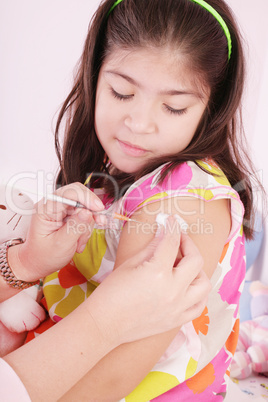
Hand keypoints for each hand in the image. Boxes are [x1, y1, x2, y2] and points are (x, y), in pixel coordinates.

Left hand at [8, 183, 104, 281]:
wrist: (37, 264)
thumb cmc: (43, 256)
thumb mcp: (61, 244)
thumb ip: (75, 227)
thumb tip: (87, 212)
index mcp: (46, 209)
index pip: (69, 192)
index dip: (87, 197)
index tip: (98, 208)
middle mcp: (53, 206)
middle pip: (80, 197)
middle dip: (90, 212)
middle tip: (100, 223)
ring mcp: (60, 210)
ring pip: (84, 208)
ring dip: (86, 226)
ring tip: (79, 242)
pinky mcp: (67, 216)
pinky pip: (83, 217)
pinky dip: (85, 229)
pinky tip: (79, 241)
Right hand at [85, 216, 210, 346]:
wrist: (105, 324)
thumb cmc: (112, 292)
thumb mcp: (130, 264)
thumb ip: (151, 248)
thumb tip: (164, 233)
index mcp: (157, 273)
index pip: (172, 242)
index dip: (172, 227)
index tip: (171, 221)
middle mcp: (173, 290)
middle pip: (195, 260)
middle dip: (188, 243)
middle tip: (179, 239)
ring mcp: (178, 307)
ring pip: (204, 284)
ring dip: (198, 269)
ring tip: (186, 264)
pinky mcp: (177, 320)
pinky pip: (199, 305)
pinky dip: (198, 293)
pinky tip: (189, 285)